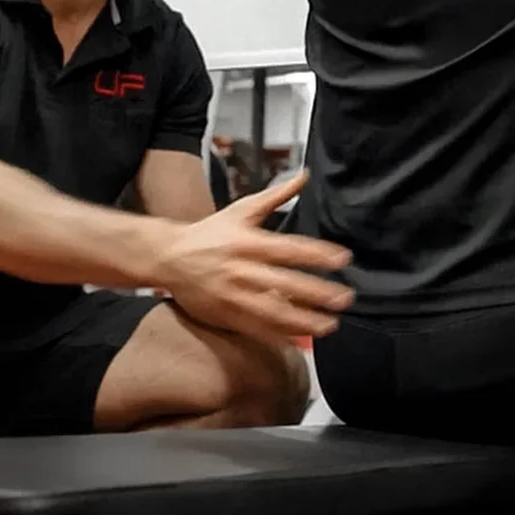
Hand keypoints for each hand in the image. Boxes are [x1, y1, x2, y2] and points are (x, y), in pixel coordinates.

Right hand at [150, 170, 354, 341]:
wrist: (169, 256)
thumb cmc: (211, 232)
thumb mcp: (241, 210)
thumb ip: (276, 196)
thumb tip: (304, 176)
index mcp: (247, 241)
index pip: (288, 248)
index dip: (317, 254)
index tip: (343, 259)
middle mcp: (241, 268)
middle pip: (284, 283)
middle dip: (317, 292)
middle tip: (345, 298)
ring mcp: (232, 294)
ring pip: (272, 311)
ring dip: (304, 320)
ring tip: (330, 325)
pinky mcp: (225, 314)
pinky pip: (256, 328)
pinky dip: (279, 334)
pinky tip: (301, 338)